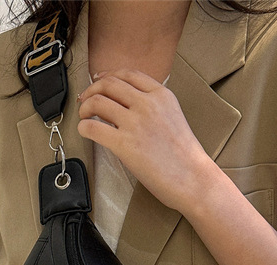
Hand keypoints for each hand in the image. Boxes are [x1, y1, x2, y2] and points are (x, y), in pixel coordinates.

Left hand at [76, 68, 212, 213]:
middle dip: (92, 90)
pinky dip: (83, 127)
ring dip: (85, 107)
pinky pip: (93, 128)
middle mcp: (147, 104)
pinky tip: (85, 131)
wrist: (193, 178)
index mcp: (161, 96)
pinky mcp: (124, 144)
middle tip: (85, 100)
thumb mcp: (174, 118)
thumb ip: (153, 108)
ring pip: (97, 102)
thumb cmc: (185, 157)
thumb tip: (126, 108)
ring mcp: (135, 123)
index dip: (108, 76)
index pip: (128, 74)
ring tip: (84, 116)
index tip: (99, 82)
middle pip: (109, 84)